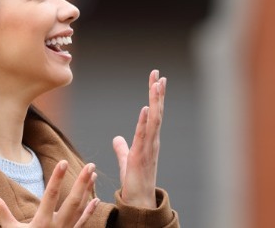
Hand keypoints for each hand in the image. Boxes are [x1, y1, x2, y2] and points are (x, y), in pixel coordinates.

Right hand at [0, 161, 98, 226]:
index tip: (64, 161)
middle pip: (73, 201)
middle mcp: (57, 226)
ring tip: (93, 174)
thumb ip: (1, 211)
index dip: (57, 178)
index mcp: (41, 223)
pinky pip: (83, 222)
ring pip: (80, 209)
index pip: (51, 196)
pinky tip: (96, 199)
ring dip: (87, 191)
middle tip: (90, 165)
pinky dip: (90, 211)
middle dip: (82, 182)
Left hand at [112, 69, 166, 207]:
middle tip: (157, 73)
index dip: (155, 96)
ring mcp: (149, 147)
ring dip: (156, 101)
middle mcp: (152, 140)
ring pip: (154, 119)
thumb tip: (117, 138)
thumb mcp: (126, 160)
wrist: (138, 201)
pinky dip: (146, 121)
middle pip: (156, 111)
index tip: (156, 79)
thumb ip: (122, 148)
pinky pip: (144, 135)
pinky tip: (147, 107)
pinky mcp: (142, 155)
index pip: (153, 112)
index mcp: (149, 139)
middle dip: (157, 92)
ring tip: (157, 83)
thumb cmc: (134, 182)